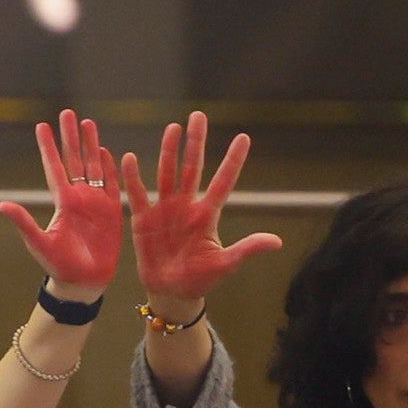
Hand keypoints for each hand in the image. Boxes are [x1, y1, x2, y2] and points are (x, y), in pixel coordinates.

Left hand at [0, 110, 123, 291]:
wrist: (83, 282)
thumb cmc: (58, 266)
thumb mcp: (39, 243)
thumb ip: (23, 222)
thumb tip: (0, 204)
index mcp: (61, 202)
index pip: (54, 167)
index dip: (48, 146)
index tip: (42, 125)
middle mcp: (78, 197)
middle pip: (74, 159)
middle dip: (71, 136)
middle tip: (68, 113)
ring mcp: (95, 202)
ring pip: (94, 166)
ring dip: (91, 145)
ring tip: (89, 123)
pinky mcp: (112, 211)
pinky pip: (113, 184)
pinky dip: (111, 167)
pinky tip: (108, 150)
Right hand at [120, 110, 275, 310]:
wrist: (172, 292)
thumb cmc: (201, 278)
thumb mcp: (226, 264)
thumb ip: (247, 249)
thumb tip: (277, 241)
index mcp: (208, 214)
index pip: (224, 181)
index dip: (233, 160)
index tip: (243, 137)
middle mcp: (187, 206)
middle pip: (193, 167)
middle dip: (195, 142)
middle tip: (199, 116)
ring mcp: (165, 210)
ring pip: (168, 173)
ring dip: (169, 151)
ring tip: (172, 128)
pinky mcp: (144, 220)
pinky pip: (139, 194)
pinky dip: (133, 177)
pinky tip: (130, 158)